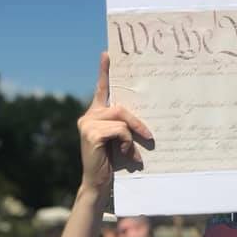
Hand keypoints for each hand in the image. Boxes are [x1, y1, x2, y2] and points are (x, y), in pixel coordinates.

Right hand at [77, 53, 152, 191]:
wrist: (99, 183)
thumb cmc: (114, 161)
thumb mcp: (121, 138)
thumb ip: (125, 123)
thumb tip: (143, 112)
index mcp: (96, 114)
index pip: (102, 89)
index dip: (105, 71)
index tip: (108, 53)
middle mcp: (88, 116)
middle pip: (120, 107)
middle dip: (137, 122)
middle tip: (150, 137)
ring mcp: (87, 124)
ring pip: (121, 118)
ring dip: (133, 135)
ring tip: (133, 152)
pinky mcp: (91, 133)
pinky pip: (119, 129)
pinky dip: (127, 142)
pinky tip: (126, 154)